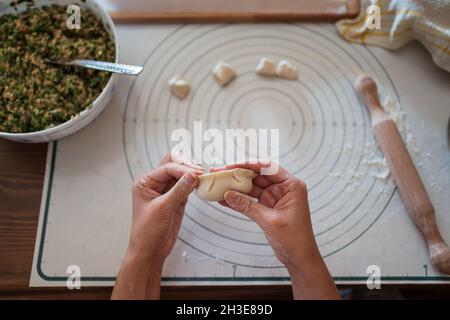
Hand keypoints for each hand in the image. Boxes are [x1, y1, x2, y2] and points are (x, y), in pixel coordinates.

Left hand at [112, 153, 201, 299]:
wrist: (150, 251)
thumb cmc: (147, 232)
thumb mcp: (162, 209)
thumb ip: (178, 191)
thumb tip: (192, 175)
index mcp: (145, 182)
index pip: (167, 168)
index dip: (182, 169)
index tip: (196, 173)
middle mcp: (155, 184)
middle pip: (173, 166)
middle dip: (187, 166)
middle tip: (201, 171)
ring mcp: (166, 191)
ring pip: (181, 175)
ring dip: (192, 174)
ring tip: (203, 176)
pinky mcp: (176, 199)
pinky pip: (186, 186)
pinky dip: (194, 183)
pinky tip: (201, 183)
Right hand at [213, 162, 339, 298]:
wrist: (299, 258)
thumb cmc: (296, 239)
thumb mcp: (270, 220)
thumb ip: (248, 206)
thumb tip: (229, 195)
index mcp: (292, 185)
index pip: (268, 167)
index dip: (249, 165)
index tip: (233, 166)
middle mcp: (283, 189)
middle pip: (258, 175)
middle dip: (239, 174)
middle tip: (221, 173)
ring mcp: (274, 198)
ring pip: (252, 187)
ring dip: (236, 187)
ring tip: (219, 184)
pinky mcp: (267, 207)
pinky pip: (250, 200)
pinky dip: (238, 200)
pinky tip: (224, 199)